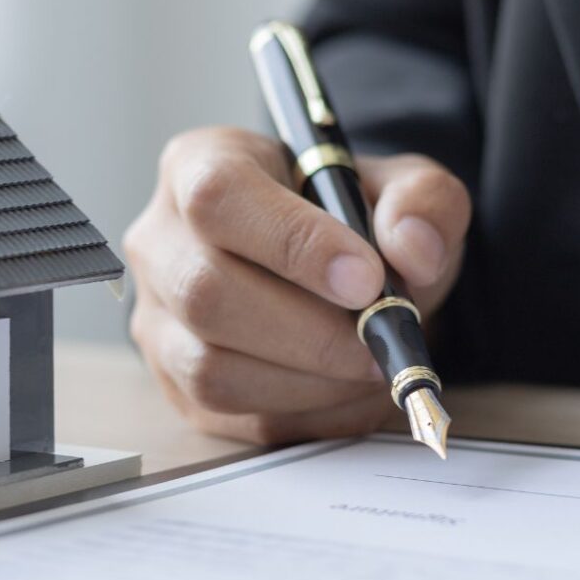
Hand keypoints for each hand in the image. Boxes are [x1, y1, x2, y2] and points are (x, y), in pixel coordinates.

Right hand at [123, 127, 470, 444]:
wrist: (326, 275)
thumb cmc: (348, 222)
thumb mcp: (399, 189)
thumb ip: (423, 201)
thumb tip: (414, 252)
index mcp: (198, 165)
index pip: (220, 197)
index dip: (292, 242)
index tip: (367, 279)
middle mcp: (160, 241)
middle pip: (205, 292)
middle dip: (308, 331)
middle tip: (378, 340)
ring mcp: (156, 317)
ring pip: (210, 367)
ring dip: (307, 381)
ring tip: (367, 366)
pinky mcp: (172, 381)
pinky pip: (227, 413)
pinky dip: (301, 413)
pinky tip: (344, 390)